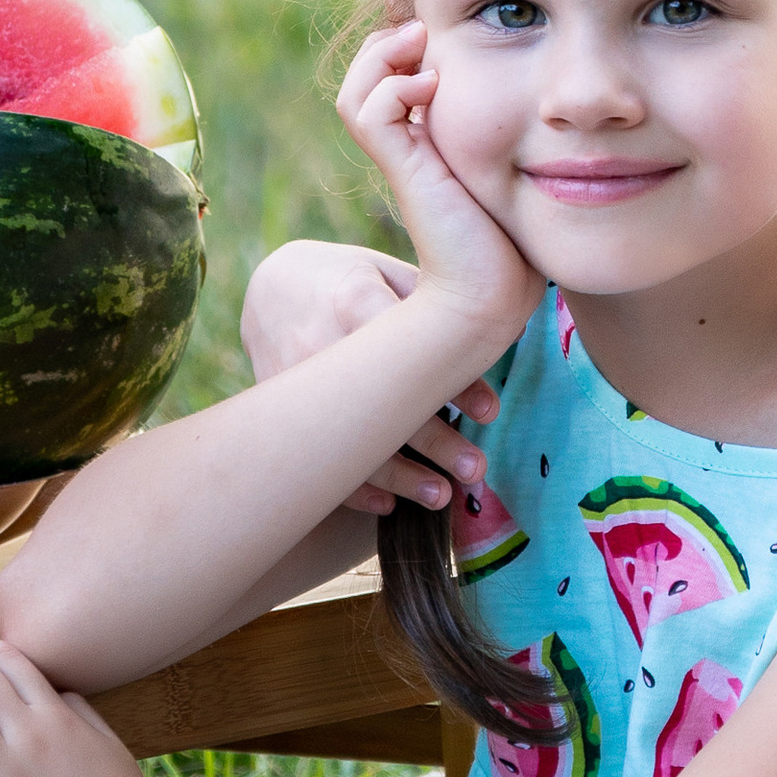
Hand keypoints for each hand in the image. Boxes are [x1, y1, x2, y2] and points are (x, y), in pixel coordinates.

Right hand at [239, 237, 498, 516]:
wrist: (273, 287)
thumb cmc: (351, 278)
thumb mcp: (387, 271)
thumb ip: (431, 300)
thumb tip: (504, 327)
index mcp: (354, 297)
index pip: (410, 346)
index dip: (452, 381)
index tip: (490, 412)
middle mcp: (318, 340)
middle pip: (383, 400)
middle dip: (431, 439)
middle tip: (475, 470)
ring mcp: (292, 379)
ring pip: (348, 437)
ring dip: (398, 474)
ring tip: (440, 497)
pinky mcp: (277, 406)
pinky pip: (314, 456)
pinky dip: (351, 486)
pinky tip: (388, 505)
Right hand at [335, 23, 540, 369]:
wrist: (494, 296)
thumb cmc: (518, 244)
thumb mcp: (521, 178)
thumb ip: (524, 143)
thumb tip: (555, 108)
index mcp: (429, 144)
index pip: (395, 80)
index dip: (410, 49)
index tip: (447, 34)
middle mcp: (407, 149)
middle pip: (365, 80)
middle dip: (389, 43)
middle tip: (425, 29)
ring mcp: (401, 159)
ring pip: (357, 92)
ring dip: (382, 57)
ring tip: (420, 44)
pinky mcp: (403, 170)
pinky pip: (370, 113)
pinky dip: (393, 87)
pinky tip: (431, 86)